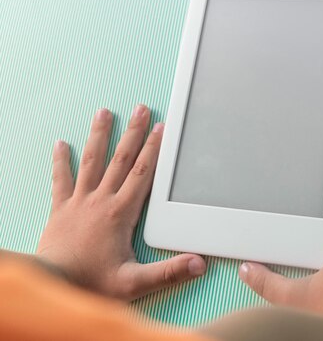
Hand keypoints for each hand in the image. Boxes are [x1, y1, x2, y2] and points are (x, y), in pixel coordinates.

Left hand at [37, 105, 206, 300]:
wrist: (51, 286)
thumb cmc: (91, 284)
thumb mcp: (134, 284)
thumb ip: (167, 273)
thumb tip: (198, 263)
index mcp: (120, 213)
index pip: (142, 174)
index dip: (154, 149)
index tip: (162, 128)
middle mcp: (100, 201)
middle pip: (120, 159)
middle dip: (133, 132)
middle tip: (141, 109)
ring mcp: (78, 202)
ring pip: (91, 161)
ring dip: (99, 135)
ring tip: (104, 112)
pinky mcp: (60, 209)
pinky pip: (61, 179)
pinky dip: (61, 161)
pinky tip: (61, 143)